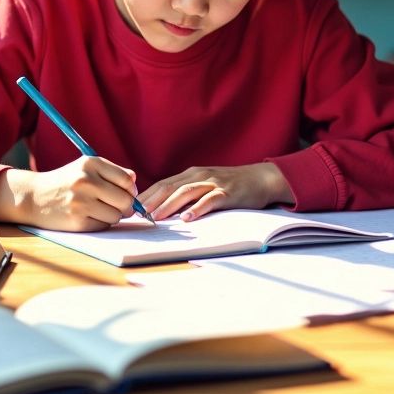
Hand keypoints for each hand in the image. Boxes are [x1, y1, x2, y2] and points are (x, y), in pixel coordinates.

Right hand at [5, 156, 137, 231]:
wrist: (34, 197)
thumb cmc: (65, 182)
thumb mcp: (85, 168)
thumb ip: (111, 172)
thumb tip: (134, 182)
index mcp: (90, 163)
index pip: (127, 180)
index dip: (131, 190)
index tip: (127, 193)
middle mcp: (86, 181)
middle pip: (125, 200)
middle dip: (126, 206)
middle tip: (118, 206)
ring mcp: (81, 202)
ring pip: (116, 216)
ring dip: (113, 216)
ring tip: (99, 210)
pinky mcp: (77, 221)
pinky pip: (103, 226)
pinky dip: (100, 223)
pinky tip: (89, 216)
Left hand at [138, 162, 291, 221]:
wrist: (261, 179)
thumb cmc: (231, 186)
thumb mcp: (206, 185)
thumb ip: (187, 194)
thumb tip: (164, 210)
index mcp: (191, 174)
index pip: (163, 184)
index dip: (147, 195)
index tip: (132, 208)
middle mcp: (199, 175)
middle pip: (170, 187)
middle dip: (152, 201)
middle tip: (138, 214)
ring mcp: (214, 183)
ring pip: (186, 193)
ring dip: (169, 205)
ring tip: (157, 217)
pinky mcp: (228, 192)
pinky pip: (210, 201)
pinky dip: (198, 209)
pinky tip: (188, 218)